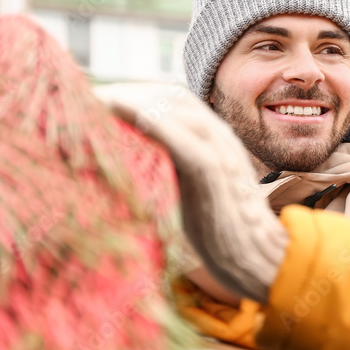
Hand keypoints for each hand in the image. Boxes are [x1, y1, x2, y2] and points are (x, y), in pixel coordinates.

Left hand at [95, 82, 286, 302]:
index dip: (137, 93)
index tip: (100, 100)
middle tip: (90, 100)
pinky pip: (185, 141)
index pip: (174, 100)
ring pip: (178, 111)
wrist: (259, 257)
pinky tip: (130, 118)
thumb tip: (128, 165)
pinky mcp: (215, 174)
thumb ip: (171, 169)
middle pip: (172, 97)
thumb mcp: (191, 190)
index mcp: (215, 140)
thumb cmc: (220, 231)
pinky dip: (156, 124)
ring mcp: (220, 152)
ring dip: (135, 101)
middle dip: (130, 92)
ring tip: (99, 105)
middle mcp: (220, 138)